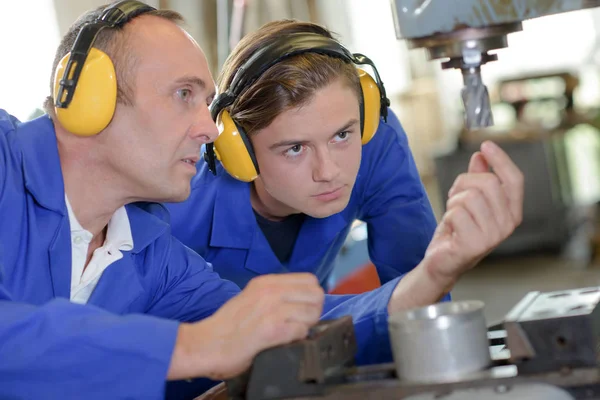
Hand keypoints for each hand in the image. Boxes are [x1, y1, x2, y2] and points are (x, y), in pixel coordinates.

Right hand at [168, 273, 323, 380]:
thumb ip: (274, 296)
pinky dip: (297, 338)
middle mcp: (271, 290)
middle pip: (316, 295)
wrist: (206, 344)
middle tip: (300, 323)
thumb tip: (301, 302)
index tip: (302, 309)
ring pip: (312, 312)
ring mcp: (272, 308)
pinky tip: (283, 340)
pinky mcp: (272, 329)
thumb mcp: (251, 298)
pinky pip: (302, 330)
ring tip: (290, 333)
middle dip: (313, 311)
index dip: (310, 297)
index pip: (309, 280)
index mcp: (266, 282)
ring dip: (306, 326)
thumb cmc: (227, 326)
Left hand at [388, 141, 522, 313]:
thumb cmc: (458, 230)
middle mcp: (508, 224)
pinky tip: (450, 229)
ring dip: (454, 202)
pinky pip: (456, 212)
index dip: (501, 160)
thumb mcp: (468, 200)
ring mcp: (493, 236)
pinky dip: (447, 217)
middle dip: (464, 183)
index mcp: (512, 212)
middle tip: (455, 197)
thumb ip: (477, 178)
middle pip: (488, 183)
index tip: (485, 144)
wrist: (443, 261)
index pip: (514, 180)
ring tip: (454, 216)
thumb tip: (481, 156)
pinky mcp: (475, 244)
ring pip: (470, 196)